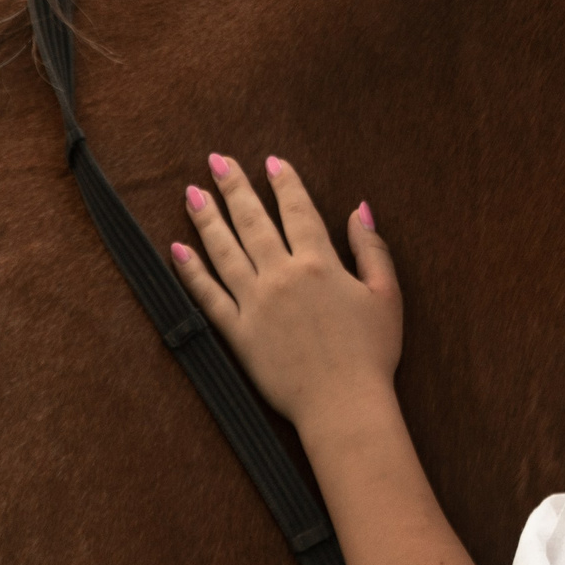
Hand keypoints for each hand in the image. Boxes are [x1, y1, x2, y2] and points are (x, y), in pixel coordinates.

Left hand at [171, 153, 401, 429]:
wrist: (344, 404)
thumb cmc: (372, 353)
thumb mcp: (387, 295)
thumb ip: (372, 249)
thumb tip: (360, 209)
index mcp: (320, 264)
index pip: (298, 211)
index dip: (284, 183)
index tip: (271, 161)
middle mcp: (282, 276)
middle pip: (253, 222)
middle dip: (234, 187)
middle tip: (217, 161)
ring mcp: (255, 304)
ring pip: (224, 251)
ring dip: (206, 218)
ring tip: (191, 192)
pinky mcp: (238, 333)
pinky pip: (208, 297)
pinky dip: (191, 272)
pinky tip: (178, 248)